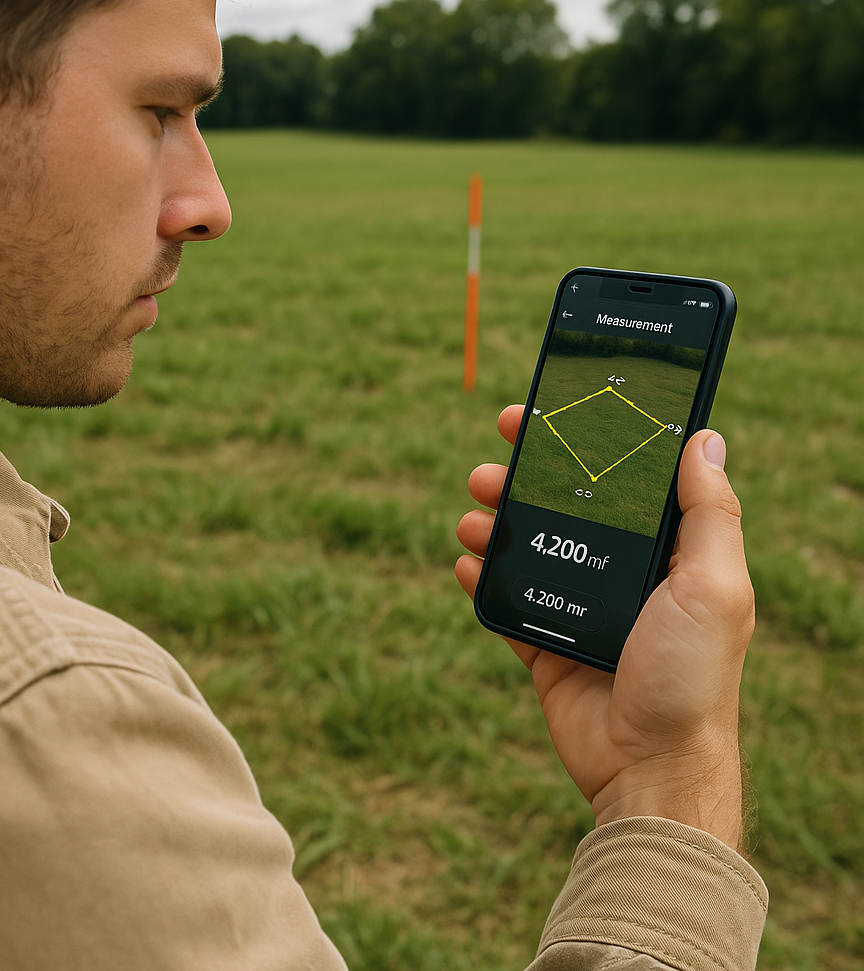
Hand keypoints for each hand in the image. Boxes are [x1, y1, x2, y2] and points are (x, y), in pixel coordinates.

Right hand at [456, 406, 754, 850]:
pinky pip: (505, 601)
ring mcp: (578, 608)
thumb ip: (710, 514)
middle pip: (561, 507)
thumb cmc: (692, 677)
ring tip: (472, 516)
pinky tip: (467, 561)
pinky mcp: (544, 644)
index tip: (544, 414)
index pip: (618, 478)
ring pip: (526, 548)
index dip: (581, 442)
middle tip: (489, 464)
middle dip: (522, 479)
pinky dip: (483, 577)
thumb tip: (705, 438)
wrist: (648, 768)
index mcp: (663, 552)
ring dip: (494, 524)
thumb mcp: (714, 587)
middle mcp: (620, 573)